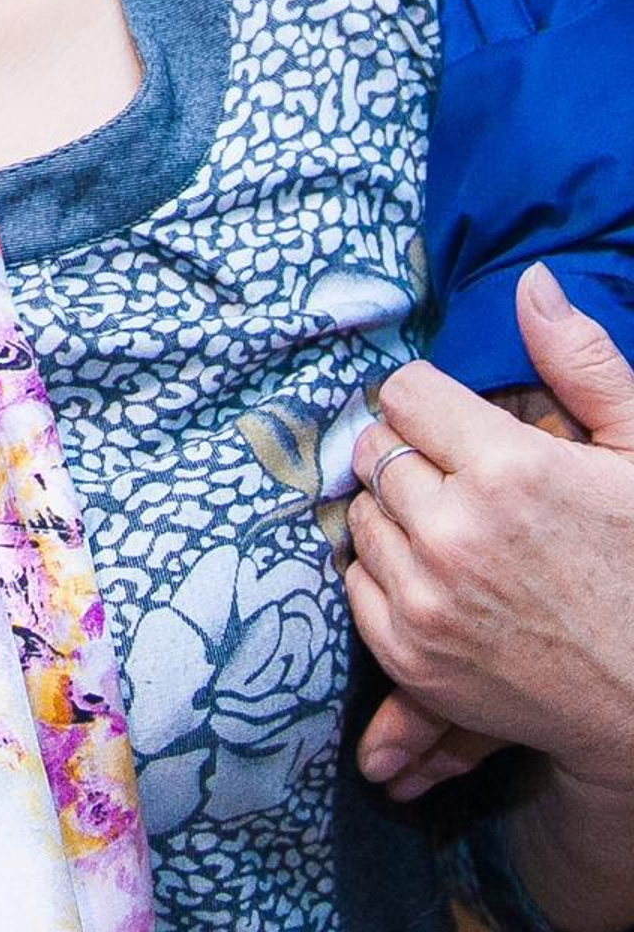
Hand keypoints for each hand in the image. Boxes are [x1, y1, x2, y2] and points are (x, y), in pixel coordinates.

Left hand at [344, 265, 633, 797]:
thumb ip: (582, 363)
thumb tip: (531, 282)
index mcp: (510, 471)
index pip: (404, 393)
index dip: (432, 406)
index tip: (460, 429)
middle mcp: (456, 532)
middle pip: (377, 451)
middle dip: (414, 459)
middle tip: (465, 487)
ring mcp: (427, 599)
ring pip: (362, 514)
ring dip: (398, 517)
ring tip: (460, 537)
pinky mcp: (410, 655)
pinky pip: (355, 581)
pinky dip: (388, 576)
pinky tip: (443, 581)